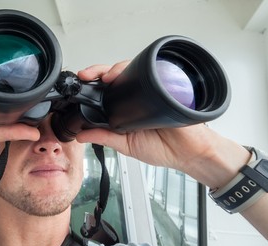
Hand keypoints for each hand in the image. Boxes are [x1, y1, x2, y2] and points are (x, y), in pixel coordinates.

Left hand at [76, 62, 211, 168]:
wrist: (187, 153)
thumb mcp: (126, 146)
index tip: (80, 86)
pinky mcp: (165, 87)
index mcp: (124, 110)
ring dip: (116, 69)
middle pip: (115, 76)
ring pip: (131, 70)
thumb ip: (104, 138)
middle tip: (86, 75)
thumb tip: (81, 135)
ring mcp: (150, 90)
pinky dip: (139, 70)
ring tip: (106, 76)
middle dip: (98, 71)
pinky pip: (152, 73)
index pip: (105, 92)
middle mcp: (136, 97)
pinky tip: (128, 75)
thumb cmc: (161, 148)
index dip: (91, 86)